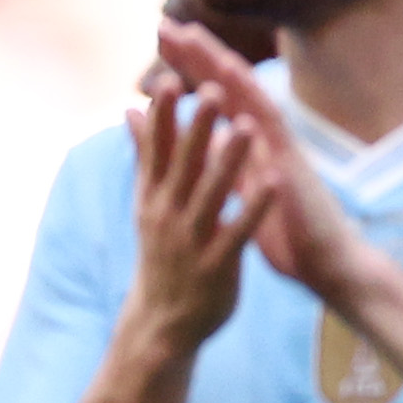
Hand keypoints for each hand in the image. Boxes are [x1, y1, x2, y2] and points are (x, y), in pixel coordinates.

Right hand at [123, 79, 268, 356]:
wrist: (162, 322)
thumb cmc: (162, 252)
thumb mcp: (148, 202)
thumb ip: (146, 155)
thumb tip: (129, 109)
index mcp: (153, 197)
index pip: (156, 150)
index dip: (163, 117)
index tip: (169, 80)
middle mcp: (167, 215)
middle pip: (183, 165)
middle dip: (197, 129)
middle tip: (211, 91)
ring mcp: (192, 240)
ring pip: (211, 194)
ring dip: (229, 160)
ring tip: (246, 126)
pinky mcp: (217, 265)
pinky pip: (239, 231)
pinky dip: (255, 207)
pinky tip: (273, 183)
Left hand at [152, 22, 378, 305]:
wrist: (327, 264)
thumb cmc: (286, 231)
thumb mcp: (242, 191)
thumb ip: (222, 161)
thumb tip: (198, 137)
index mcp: (247, 144)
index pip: (213, 95)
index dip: (186, 68)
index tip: (159, 41)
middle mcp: (263, 137)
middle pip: (226, 85)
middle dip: (195, 54)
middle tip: (164, 24)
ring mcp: (280, 146)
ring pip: (248, 95)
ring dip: (219, 64)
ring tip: (192, 37)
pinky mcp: (293, 163)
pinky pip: (272, 124)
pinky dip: (250, 97)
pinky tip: (232, 75)